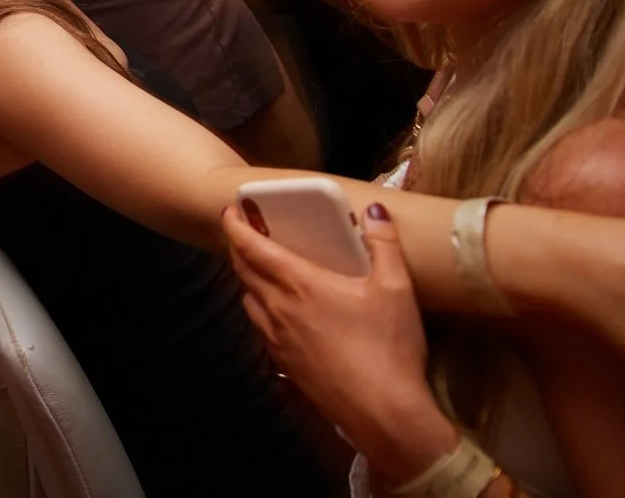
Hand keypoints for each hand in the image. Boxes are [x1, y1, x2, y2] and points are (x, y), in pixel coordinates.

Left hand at [223, 201, 460, 483]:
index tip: (228, 211)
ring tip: (262, 272)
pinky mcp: (286, 365)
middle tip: (245, 234)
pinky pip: (262, 330)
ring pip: (249, 301)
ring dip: (249, 281)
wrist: (383, 413)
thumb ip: (385, 245)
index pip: (252, 248)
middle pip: (243, 272)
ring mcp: (278, 340)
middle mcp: (279, 309)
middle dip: (238, 248)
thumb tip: (376, 211)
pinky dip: (262, 312)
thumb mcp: (396, 289)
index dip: (234, 226)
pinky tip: (281, 316)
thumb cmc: (389, 348)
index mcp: (300, 284)